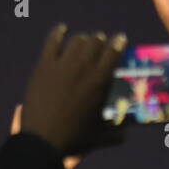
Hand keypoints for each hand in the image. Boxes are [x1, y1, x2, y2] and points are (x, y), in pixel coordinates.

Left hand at [0, 104, 80, 168]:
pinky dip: (78, 154)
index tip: (27, 102)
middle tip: (53, 104)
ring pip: (56, 145)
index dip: (22, 115)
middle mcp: (32, 154)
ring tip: (72, 121)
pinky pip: (69, 163)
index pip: (20, 128)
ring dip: (63, 135)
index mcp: (17, 150)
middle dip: (45, 120)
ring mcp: (45, 164)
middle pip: (40, 133)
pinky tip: (85, 145)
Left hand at [20, 24, 126, 156]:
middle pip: (96, 42)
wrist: (42, 140)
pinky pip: (52, 42)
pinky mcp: (44, 66)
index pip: (114, 51)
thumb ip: (115, 134)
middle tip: (99, 43)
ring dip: (83, 39)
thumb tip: (125, 134)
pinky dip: (58, 33)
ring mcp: (63, 65)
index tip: (120, 38)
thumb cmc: (73, 138)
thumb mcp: (99, 136)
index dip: (119, 42)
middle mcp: (84, 67)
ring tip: (83, 41)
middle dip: (100, 40)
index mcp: (100, 80)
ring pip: (77, 40)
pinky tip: (62, 29)